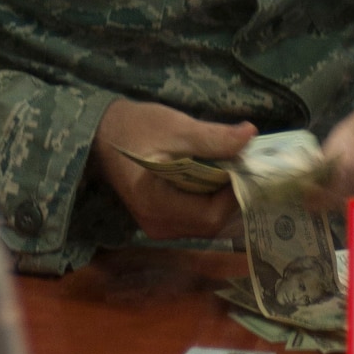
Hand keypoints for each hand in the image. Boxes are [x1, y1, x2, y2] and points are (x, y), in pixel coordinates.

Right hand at [93, 99, 256, 240]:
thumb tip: (250, 134)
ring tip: (230, 168)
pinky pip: (195, 218)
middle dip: (230, 195)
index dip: (234, 194)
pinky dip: (209, 199)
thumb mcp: (175, 127)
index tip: (245, 165)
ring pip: (205, 223)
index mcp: (157, 206)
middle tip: (242, 165)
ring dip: (221, 198)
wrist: (103, 133)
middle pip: (210, 223)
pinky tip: (215, 177)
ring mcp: (158, 226)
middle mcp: (158, 226)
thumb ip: (212, 137)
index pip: (211, 215)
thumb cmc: (136, 127)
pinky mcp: (160, 220)